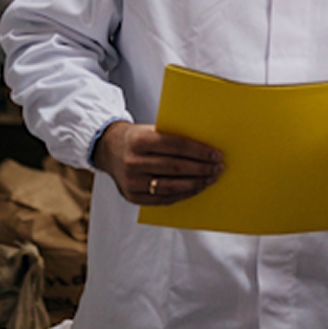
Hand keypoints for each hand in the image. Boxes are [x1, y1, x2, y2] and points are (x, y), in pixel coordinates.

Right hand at [92, 121, 223, 205]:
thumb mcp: (151, 129)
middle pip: (176, 168)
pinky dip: (183, 194)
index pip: (177, 146)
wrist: (109, 150)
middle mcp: (134, 162)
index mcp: (140, 140)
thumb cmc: (137, 138)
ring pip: (171, 186)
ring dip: (196, 184)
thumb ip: (173, 137)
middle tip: (218, 168)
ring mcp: (132, 182)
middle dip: (201, 169)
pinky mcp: (133, 197)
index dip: (199, 151)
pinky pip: (163, 199)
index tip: (216, 155)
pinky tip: (195, 188)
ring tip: (210, 179)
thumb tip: (206, 148)